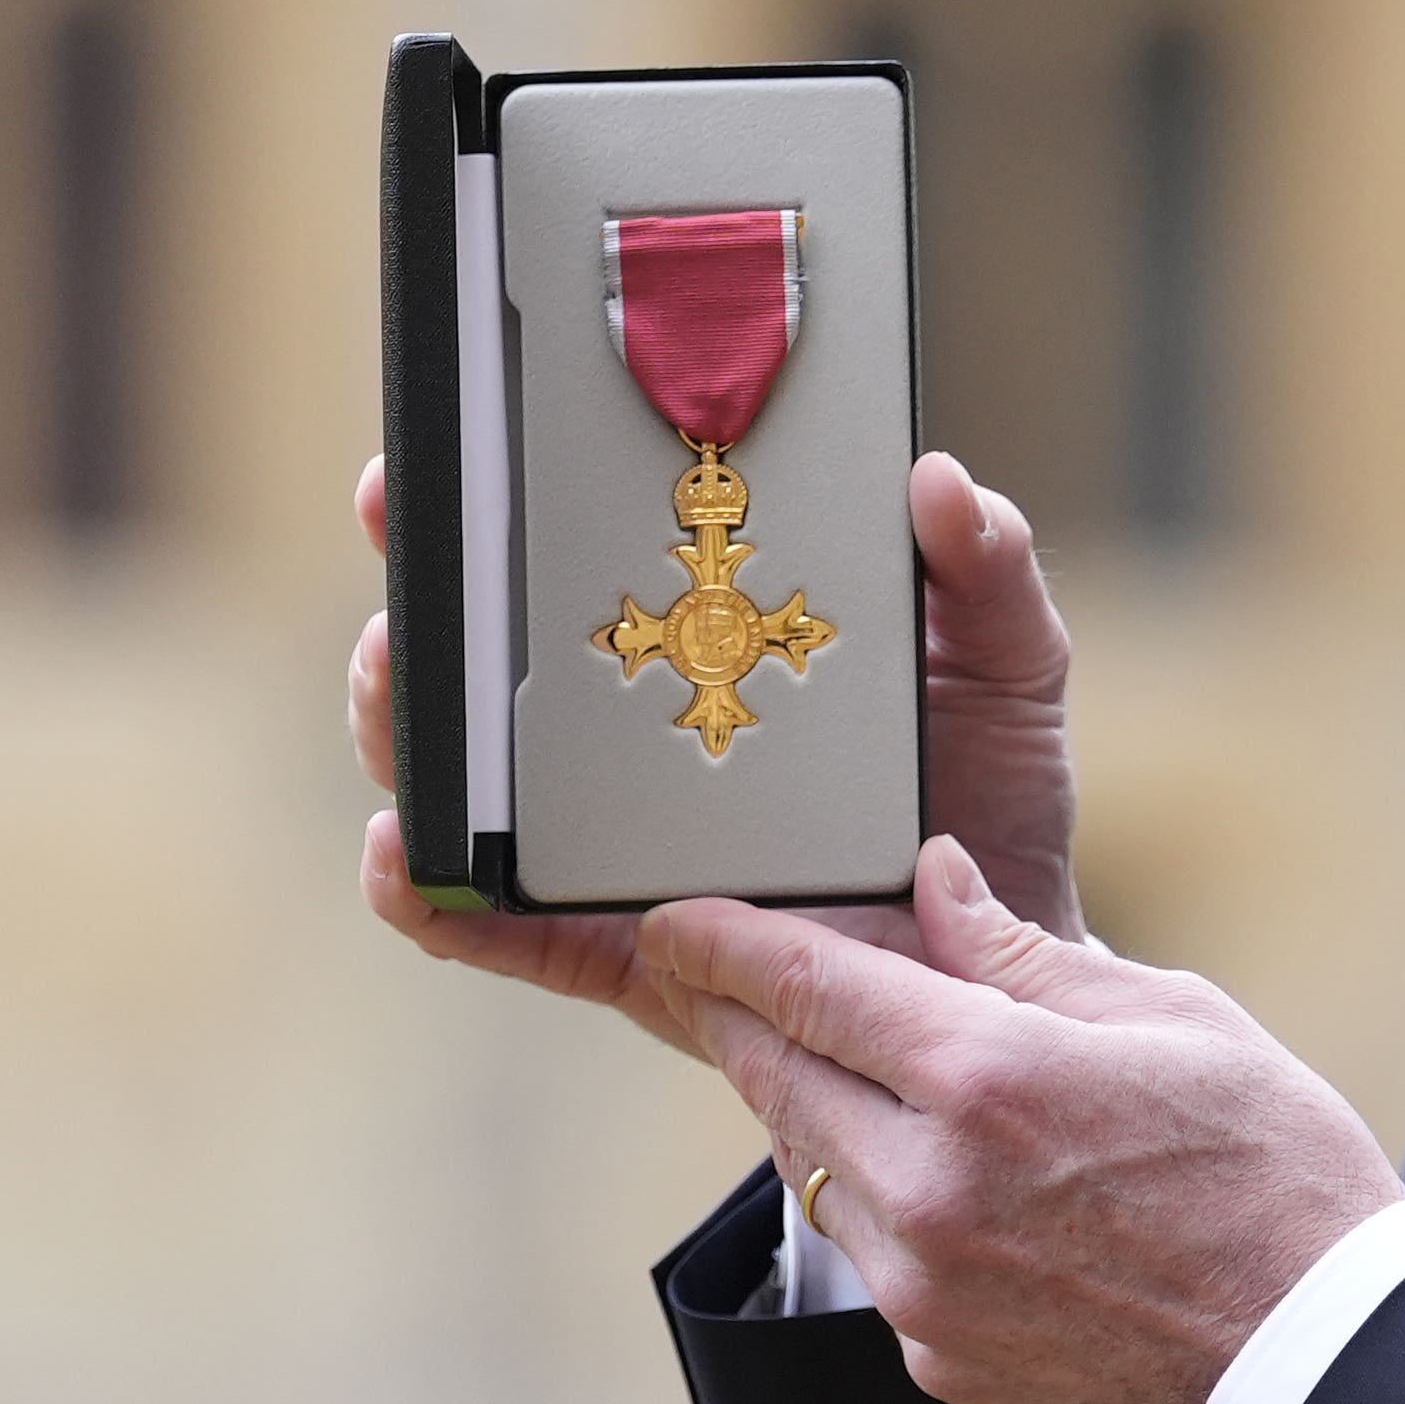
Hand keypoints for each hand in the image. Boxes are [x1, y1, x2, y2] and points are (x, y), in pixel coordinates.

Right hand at [347, 447, 1088, 1054]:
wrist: (1008, 972)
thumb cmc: (991, 800)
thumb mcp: (1008, 667)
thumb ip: (989, 570)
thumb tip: (938, 479)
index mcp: (710, 643)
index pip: (588, 553)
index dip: (511, 490)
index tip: (475, 431)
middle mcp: (635, 737)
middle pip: (492, 657)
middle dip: (425, 590)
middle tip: (406, 533)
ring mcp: (614, 846)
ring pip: (468, 783)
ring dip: (406, 723)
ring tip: (396, 672)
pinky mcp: (619, 953)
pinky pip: (502, 932)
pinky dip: (430, 897)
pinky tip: (404, 854)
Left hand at [639, 836, 1403, 1403]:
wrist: (1322, 1367)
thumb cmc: (1278, 1175)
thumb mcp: (1177, 1022)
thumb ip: (1028, 956)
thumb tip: (935, 888)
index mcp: (986, 1078)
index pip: (803, 987)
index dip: (721, 942)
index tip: (676, 917)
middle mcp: (926, 1187)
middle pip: (775, 1078)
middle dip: (736, 1015)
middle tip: (709, 972)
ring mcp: (921, 1289)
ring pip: (814, 1173)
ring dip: (819, 1113)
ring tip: (858, 1073)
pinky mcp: (936, 1361)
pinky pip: (878, 1259)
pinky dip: (891, 1207)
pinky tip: (956, 1188)